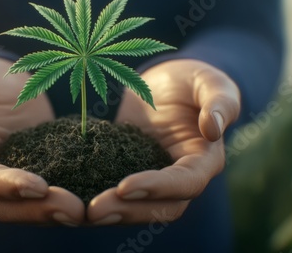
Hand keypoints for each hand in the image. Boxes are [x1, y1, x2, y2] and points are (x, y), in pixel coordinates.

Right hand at [0, 56, 84, 225]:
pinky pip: (54, 189)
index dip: (6, 186)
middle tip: (74, 209)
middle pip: (8, 206)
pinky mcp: (43, 171)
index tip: (38, 186)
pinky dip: (73, 195)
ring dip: (58, 212)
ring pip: (33, 207)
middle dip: (39, 210)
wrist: (5, 83)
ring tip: (89, 210)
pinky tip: (98, 196)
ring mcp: (18, 177)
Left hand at [87, 59, 240, 224]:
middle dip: (128, 211)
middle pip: (160, 207)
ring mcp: (152, 178)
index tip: (124, 186)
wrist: (167, 84)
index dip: (157, 188)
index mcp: (204, 161)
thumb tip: (213, 129)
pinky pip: (114, 190)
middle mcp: (179, 178)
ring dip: (112, 212)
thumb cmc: (192, 80)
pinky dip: (97, 195)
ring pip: (136, 207)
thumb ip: (219, 102)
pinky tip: (72, 197)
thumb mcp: (209, 82)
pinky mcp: (128, 171)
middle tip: (93, 210)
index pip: (185, 183)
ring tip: (82, 211)